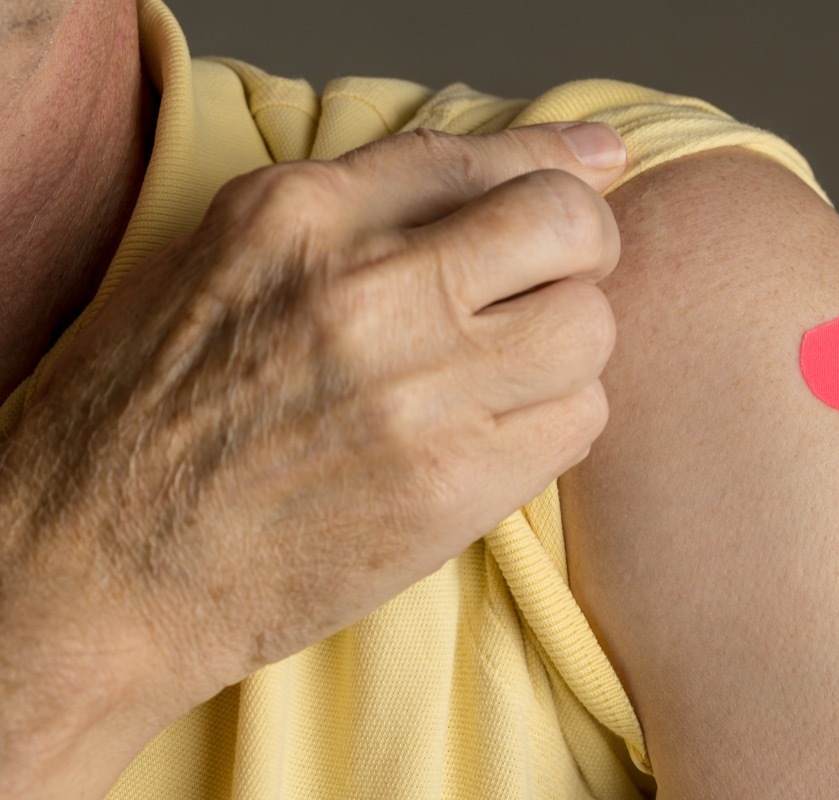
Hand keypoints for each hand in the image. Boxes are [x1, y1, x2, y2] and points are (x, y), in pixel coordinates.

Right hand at [0, 122, 625, 795]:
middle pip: (566, 227)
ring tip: (510, 373)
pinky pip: (577, 423)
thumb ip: (356, 211)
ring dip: (568, 348)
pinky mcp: (447, 489)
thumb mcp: (221, 264)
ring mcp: (412, 393)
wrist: (95, 570)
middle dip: (582, 248)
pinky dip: (556, 423)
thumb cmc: (143, 416)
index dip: (555, 160)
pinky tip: (498, 435)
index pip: (477, 153)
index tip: (596, 167)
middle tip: (554, 282)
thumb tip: (501, 168)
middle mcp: (362, 291)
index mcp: (295, 217)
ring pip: (588, 329)